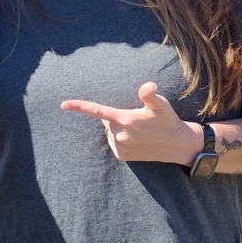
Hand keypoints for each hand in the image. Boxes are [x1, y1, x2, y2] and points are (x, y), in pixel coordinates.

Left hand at [59, 82, 203, 163]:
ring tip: (139, 130)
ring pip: (110, 132)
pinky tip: (136, 139)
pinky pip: (114, 142)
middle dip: (116, 117)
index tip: (63, 104)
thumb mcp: (162, 105)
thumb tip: (147, 86)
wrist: (178, 145)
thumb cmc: (168, 121)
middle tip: (137, 118)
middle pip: (107, 121)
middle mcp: (119, 134)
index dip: (79, 106)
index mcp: (125, 119)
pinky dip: (120, 139)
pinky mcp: (121, 156)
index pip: (97, 111)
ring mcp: (120, 146)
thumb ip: (150, 95)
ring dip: (118, 129)